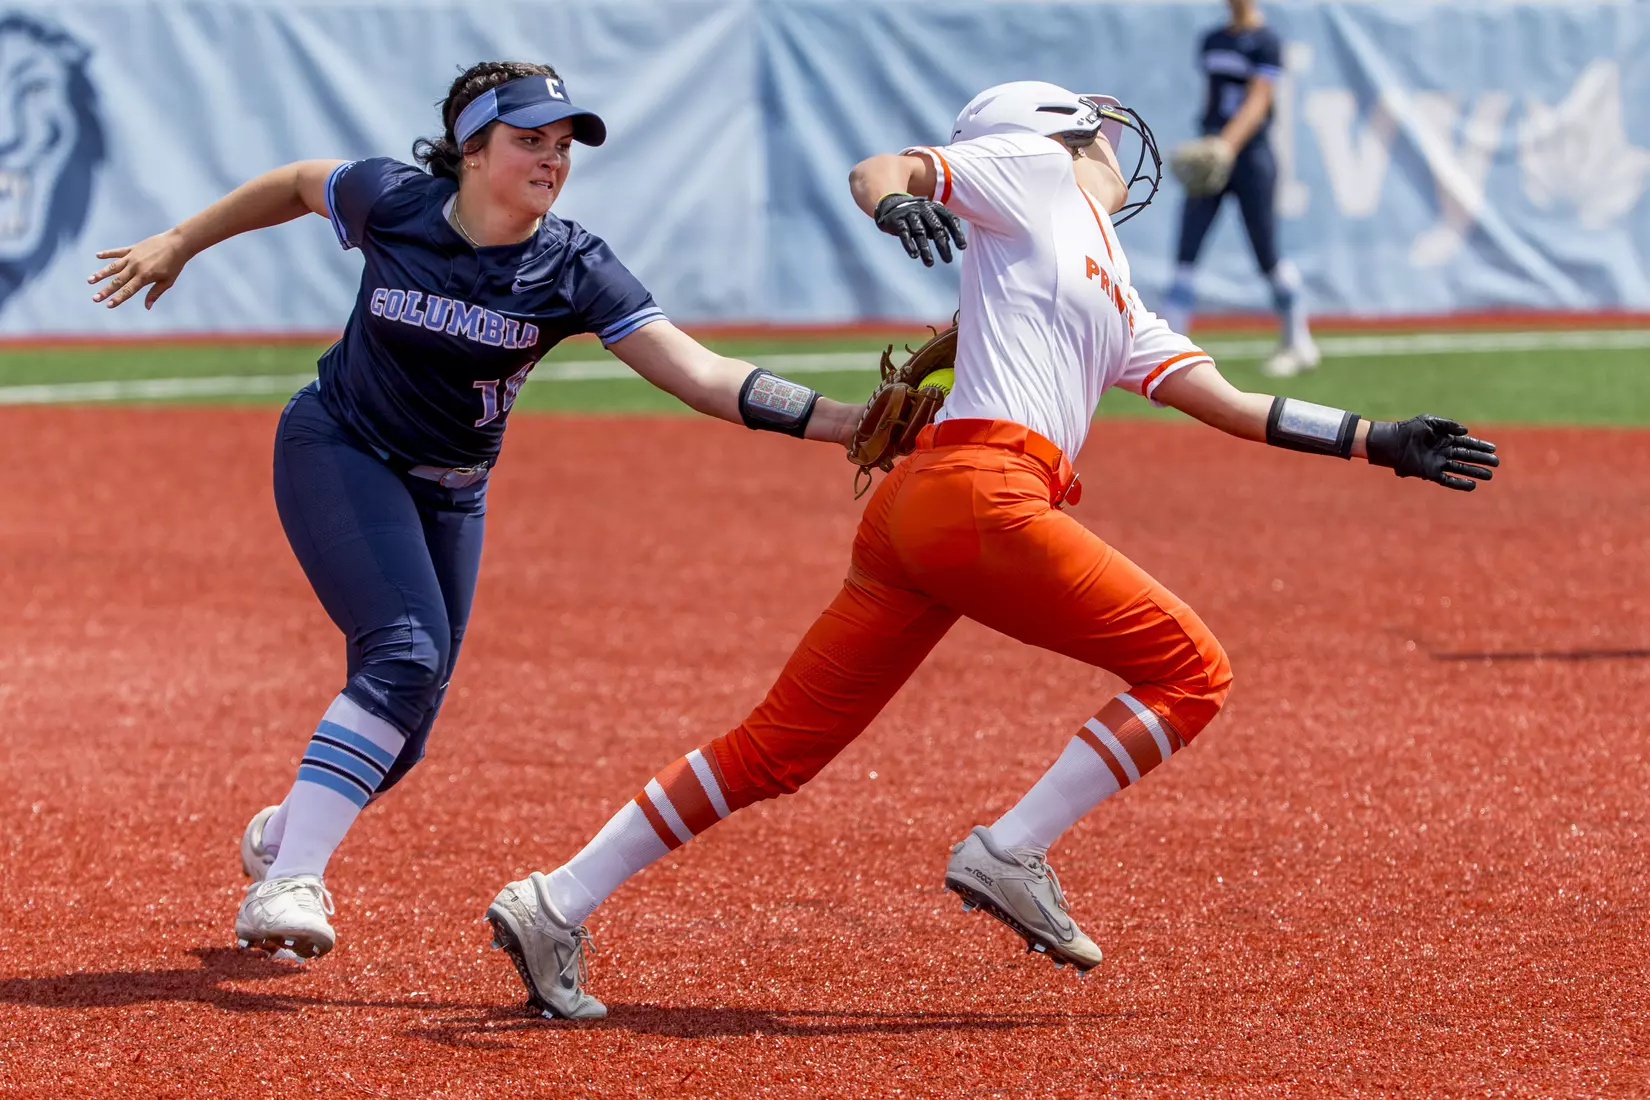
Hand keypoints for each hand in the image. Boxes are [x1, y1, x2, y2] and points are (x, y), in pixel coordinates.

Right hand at [87, 229, 192, 308]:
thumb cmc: (174, 265)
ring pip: (113, 267)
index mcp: (144, 277)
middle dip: (105, 290)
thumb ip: (155, 293)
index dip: (118, 298)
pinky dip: (107, 253)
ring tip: (90, 280)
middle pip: (117, 281)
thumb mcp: (167, 281)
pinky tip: (97, 255)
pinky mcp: (132, 248)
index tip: (108, 305)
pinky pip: (117, 252)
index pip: (128, 290)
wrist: (177, 243)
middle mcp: (135, 267)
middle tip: (94, 298)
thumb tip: (147, 307)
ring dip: (101, 274)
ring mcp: (132, 257)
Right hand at [873, 193, 966, 266]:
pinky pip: (904, 233)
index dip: (957, 233)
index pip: (950, 219)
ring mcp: (909, 213)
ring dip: (925, 249)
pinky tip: (915, 255)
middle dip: (942, 245)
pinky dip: (909, 245)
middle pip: (936, 228)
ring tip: (930, 263)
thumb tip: (951, 241)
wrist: (891, 205)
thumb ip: (940, 227)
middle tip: (948, 260)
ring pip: (920, 232)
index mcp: (934, 207)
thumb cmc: (916, 216)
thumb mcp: (929, 218)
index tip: (962, 247)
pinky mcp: (897, 220)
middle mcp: (923, 209)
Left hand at [1366, 415, 1498, 490]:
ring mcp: (1438, 463)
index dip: (1481, 446)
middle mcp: (1444, 452)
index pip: (1467, 443)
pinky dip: (1460, 483)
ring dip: (1475, 471)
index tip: (1494, 449)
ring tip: (1489, 475)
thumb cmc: (1409, 429)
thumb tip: (1465, 431)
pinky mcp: (1431, 473)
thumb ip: (1447, 424)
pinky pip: (1448, 480)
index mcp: (1446, 439)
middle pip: (1468, 456)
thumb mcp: (1429, 421)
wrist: (1392, 442)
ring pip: (1461, 468)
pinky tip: (1472, 485)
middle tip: (1496, 463)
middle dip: (1482, 459)